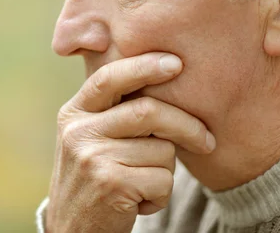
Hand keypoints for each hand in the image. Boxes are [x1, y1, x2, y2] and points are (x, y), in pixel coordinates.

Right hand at [45, 52, 215, 232]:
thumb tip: (168, 79)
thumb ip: (114, 112)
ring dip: (166, 171)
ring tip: (143, 183)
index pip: (109, 78)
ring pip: (162, 150)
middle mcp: (78, 131)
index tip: (176, 63)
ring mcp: (92, 157)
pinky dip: (161, 195)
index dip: (144, 66)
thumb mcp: (90, 138)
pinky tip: (139, 201)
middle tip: (207, 140)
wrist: (72, 230)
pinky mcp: (110, 184)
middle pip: (148, 111)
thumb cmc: (94, 177)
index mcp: (74, 113)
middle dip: (187, 125)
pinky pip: (163, 180)